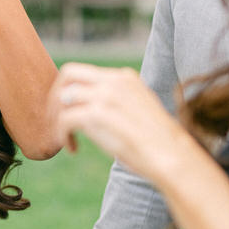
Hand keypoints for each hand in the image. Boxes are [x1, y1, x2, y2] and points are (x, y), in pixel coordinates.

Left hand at [51, 62, 190, 183]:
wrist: (172, 156)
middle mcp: (114, 81)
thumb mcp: (139, 111)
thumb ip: (120, 103)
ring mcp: (106, 96)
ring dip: (57, 118)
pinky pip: (65, 119)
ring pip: (63, 97)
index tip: (70, 112)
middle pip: (68, 73)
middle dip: (56, 97)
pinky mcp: (98, 115)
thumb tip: (97, 111)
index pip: (84, 72)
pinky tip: (72, 149)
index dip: (71, 92)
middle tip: (57, 121)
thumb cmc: (159, 142)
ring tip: (65, 138)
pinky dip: (62, 134)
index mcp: (125, 78)